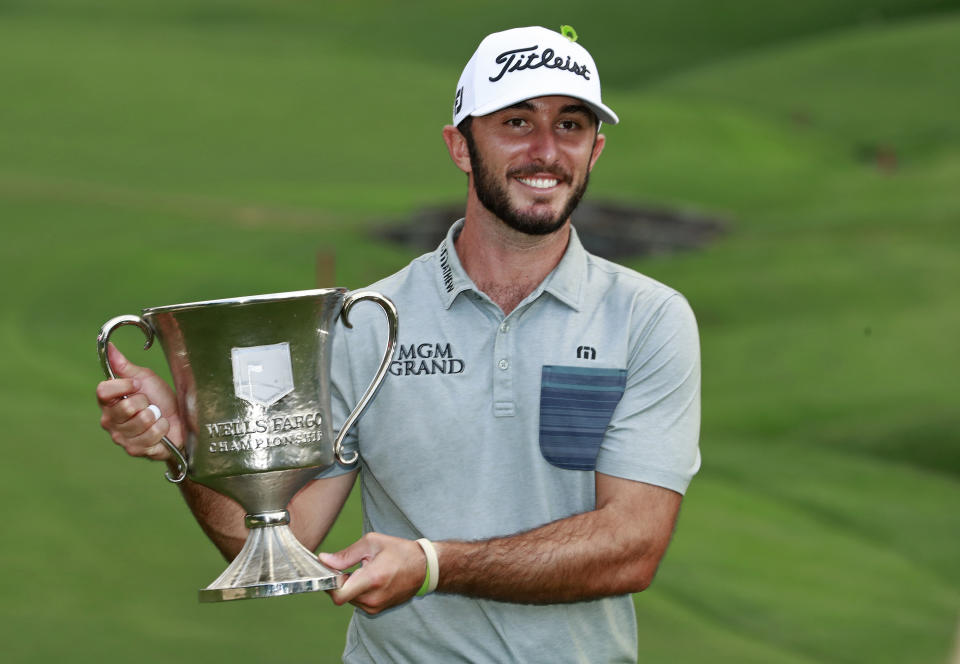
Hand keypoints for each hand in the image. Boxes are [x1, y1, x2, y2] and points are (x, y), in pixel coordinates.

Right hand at [95, 343, 183, 460]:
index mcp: (108, 402)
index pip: (103, 391)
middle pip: (127, 407)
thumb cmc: (160, 399)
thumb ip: (123, 365)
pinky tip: (161, 430)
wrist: (180, 420)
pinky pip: (153, 435)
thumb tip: (109, 347)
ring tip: (156, 417)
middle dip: (146, 403)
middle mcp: (110, 421)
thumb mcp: (143, 378)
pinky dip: (163, 429)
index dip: (124, 386)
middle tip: (150, 405)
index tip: (137, 386)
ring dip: (157, 417)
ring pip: (142, 421)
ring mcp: (122, 438)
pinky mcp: (135, 450)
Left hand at [319, 533, 426, 614]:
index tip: (331, 571)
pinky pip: (358, 602)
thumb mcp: (372, 543)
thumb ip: (346, 554)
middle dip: (339, 581)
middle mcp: (373, 598)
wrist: (424, 568)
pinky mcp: (378, 610)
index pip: (339, 594)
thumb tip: (324, 560)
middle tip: (348, 566)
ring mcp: (376, 606)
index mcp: (372, 579)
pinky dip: (357, 591)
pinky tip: (369, 579)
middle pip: (341, 596)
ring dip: (349, 586)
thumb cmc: (400, 551)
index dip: (329, 584)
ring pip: (349, 599)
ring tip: (363, 571)